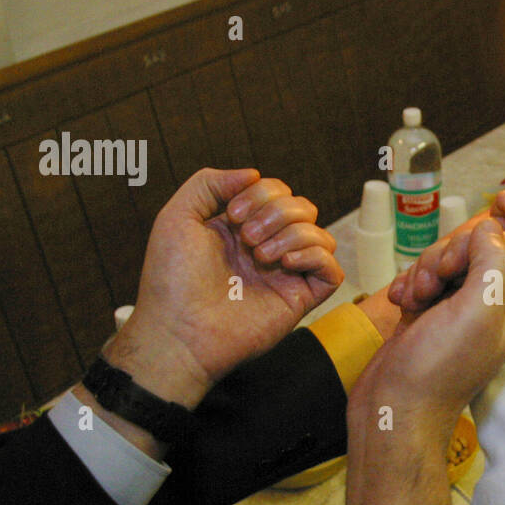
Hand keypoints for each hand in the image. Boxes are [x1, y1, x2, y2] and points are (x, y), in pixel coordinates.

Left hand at [113, 169, 340, 409]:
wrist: (180, 330)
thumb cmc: (172, 280)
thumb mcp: (178, 216)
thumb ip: (209, 182)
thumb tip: (253, 173)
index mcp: (241, 228)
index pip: (277, 191)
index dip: (262, 193)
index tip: (234, 215)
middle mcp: (267, 247)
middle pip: (303, 207)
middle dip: (277, 212)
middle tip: (247, 239)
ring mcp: (286, 274)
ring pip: (320, 234)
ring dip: (294, 233)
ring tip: (262, 257)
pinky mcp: (300, 298)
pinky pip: (332, 268)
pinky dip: (314, 256)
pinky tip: (285, 263)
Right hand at [346, 220, 504, 504]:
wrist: (395, 407)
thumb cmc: (438, 367)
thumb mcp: (478, 309)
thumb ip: (492, 262)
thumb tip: (489, 226)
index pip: (500, 246)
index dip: (470, 246)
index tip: (450, 269)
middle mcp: (487, 308)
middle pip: (467, 252)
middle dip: (440, 260)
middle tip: (428, 288)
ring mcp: (455, 313)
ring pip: (440, 265)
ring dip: (421, 273)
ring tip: (413, 300)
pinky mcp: (427, 317)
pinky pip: (421, 282)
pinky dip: (407, 285)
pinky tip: (400, 303)